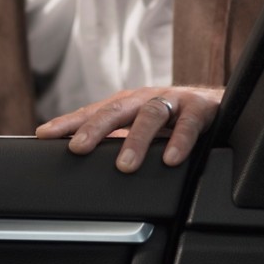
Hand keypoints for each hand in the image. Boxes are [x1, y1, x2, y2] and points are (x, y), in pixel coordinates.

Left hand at [35, 86, 223, 172]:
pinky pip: (189, 124)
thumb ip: (115, 141)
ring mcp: (173, 101)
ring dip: (137, 140)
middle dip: (95, 128)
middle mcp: (146, 98)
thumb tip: (81, 161)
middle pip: (116, 110)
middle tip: (79, 148)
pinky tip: (171, 158)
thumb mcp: (140, 129)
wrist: (218, 105)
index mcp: (128, 104)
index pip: (92, 112)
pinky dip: (180, 141)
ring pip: (151, 115)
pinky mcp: (200, 108)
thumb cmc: (172, 120)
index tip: (44, 134)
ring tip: (125, 164)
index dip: (68, 123)